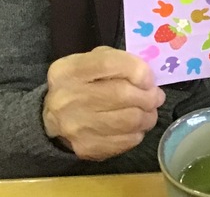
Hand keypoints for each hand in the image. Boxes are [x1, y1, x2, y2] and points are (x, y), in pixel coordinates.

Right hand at [42, 46, 164, 160]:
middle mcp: (68, 98)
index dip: (136, 70)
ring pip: (128, 121)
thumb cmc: (81, 83)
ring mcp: (76, 126)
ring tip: (150, 112)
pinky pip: (124, 141)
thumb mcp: (91, 61)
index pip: (108, 64)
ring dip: (148, 116)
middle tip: (156, 97)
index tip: (149, 78)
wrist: (53, 117)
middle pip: (122, 95)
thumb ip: (118, 61)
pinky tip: (136, 127)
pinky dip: (137, 133)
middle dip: (148, 96)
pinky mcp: (86, 148)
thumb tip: (147, 77)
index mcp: (69, 70)